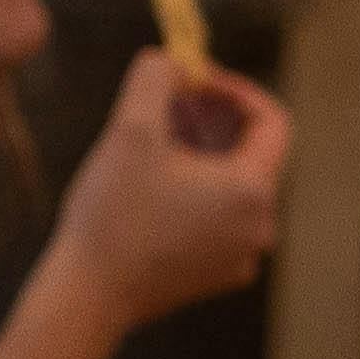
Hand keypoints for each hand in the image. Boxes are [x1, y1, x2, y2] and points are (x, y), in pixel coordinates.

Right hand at [31, 47, 285, 339]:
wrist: (87, 298)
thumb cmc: (111, 216)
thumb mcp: (130, 129)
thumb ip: (157, 76)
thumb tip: (174, 60)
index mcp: (251, 190)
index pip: (272, 121)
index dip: (235, 91)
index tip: (195, 79)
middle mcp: (259, 227)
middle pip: (251, 151)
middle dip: (212, 119)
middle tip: (169, 102)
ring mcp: (241, 255)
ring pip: (233, 184)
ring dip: (202, 153)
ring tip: (155, 141)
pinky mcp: (217, 274)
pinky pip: (220, 217)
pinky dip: (196, 191)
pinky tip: (152, 187)